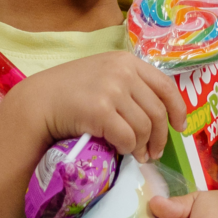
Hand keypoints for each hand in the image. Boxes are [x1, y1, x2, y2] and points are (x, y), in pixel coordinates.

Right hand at [15, 52, 185, 161]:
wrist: (38, 102)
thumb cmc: (68, 92)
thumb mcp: (102, 76)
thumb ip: (128, 85)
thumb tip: (157, 115)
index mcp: (126, 61)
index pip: (165, 86)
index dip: (177, 109)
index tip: (180, 126)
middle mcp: (122, 71)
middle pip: (157, 111)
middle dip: (160, 137)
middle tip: (154, 153)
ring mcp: (112, 90)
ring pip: (144, 127)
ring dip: (143, 147)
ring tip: (138, 156)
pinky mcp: (101, 110)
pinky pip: (127, 138)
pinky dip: (128, 149)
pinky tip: (121, 151)